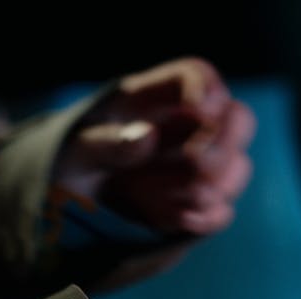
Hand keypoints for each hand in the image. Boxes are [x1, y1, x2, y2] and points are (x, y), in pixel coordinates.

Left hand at [54, 57, 255, 234]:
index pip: (197, 76)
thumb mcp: (70, 149)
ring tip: (165, 198)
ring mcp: (198, 168)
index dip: (207, 89)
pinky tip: (178, 219)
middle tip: (193, 163)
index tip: (201, 110)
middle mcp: (185, 130)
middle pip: (238, 119)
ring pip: (237, 168)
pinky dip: (205, 217)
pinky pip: (222, 210)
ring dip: (208, 186)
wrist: (62, 209)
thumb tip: (146, 136)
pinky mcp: (199, 205)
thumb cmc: (66, 164)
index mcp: (152, 100)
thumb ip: (105, 142)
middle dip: (222, 144)